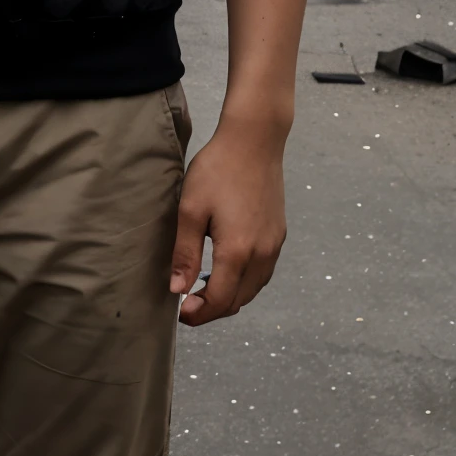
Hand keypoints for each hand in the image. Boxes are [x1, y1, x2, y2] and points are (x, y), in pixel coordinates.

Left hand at [169, 124, 286, 326]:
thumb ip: (185, 253)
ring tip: (202, 289)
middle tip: (187, 305)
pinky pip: (262, 273)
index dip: (199, 313)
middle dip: (212, 309)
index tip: (180, 313)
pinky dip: (243, 282)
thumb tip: (177, 290)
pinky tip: (225, 270)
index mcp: (238, 252)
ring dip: (229, 297)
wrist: (255, 141)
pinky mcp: (278, 235)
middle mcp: (262, 254)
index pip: (220, 300)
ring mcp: (274, 245)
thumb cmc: (218, 170)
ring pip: (253, 289)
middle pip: (238, 300)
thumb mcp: (190, 210)